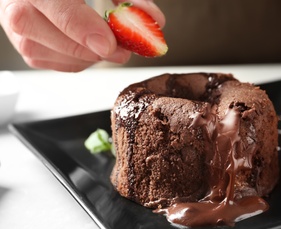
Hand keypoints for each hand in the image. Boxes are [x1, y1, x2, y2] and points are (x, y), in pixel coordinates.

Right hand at [0, 0, 164, 71]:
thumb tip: (157, 22)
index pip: (54, 5)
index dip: (81, 27)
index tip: (109, 43)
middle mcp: (16, 5)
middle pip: (49, 37)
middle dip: (91, 49)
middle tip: (121, 50)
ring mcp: (17, 30)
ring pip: (54, 57)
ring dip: (90, 57)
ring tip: (108, 44)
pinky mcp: (27, 48)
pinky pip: (58, 65)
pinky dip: (83, 61)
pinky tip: (92, 47)